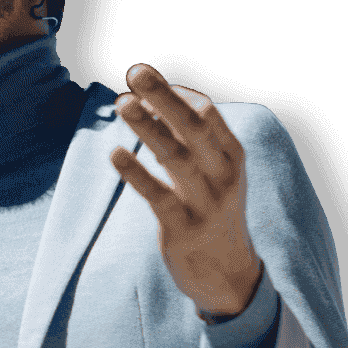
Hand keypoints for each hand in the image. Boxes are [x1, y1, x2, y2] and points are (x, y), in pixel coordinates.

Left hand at [110, 64, 262, 317]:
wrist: (229, 276)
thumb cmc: (213, 213)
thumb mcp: (214, 175)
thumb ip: (191, 142)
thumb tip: (153, 103)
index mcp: (232, 157)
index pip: (208, 114)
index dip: (177, 94)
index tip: (146, 83)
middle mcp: (223, 175)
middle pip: (194, 127)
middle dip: (164, 97)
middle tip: (135, 71)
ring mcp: (205, 202)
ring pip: (175, 156)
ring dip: (147, 127)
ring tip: (121, 102)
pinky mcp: (183, 228)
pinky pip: (157, 196)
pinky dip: (136, 173)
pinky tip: (115, 154)